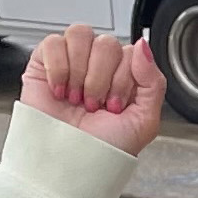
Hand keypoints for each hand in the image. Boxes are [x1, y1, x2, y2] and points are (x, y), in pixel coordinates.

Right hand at [22, 25, 166, 156]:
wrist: (70, 163)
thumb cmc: (105, 148)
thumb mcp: (145, 120)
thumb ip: (153, 81)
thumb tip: (143, 46)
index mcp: (124, 76)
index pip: (130, 52)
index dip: (123, 80)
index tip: (114, 106)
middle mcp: (99, 66)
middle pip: (106, 42)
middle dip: (101, 80)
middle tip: (93, 106)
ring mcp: (72, 62)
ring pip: (80, 35)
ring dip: (80, 72)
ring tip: (76, 99)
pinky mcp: (44, 63)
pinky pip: (54, 42)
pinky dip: (58, 68)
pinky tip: (59, 91)